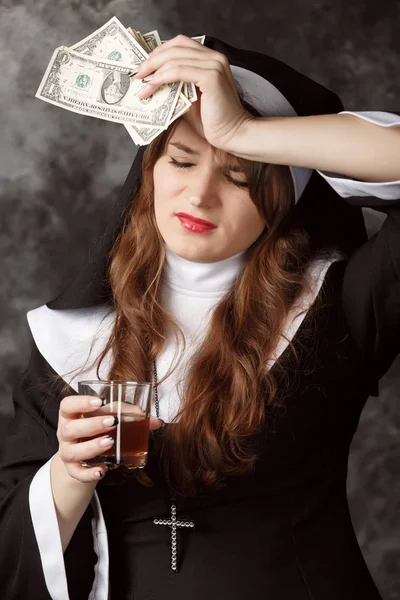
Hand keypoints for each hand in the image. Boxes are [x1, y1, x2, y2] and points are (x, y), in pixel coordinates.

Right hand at [56, 394, 163, 481]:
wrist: (88, 454)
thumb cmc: (99, 429)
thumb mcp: (112, 417)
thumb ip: (132, 415)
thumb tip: (156, 422)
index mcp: (72, 415)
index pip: (67, 405)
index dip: (80, 402)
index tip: (99, 402)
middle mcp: (66, 433)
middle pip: (69, 429)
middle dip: (92, 425)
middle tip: (112, 422)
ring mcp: (68, 451)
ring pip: (71, 451)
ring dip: (91, 447)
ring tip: (110, 443)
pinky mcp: (73, 469)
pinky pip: (77, 473)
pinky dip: (89, 473)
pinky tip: (102, 470)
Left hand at [132, 34, 255, 152]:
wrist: (233, 135)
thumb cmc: (213, 122)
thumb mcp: (190, 99)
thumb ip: (176, 86)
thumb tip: (153, 82)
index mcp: (211, 59)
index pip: (181, 44)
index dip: (160, 51)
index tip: (144, 66)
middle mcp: (214, 57)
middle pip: (175, 46)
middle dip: (152, 59)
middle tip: (137, 74)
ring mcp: (214, 65)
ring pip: (175, 57)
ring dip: (153, 69)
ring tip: (140, 83)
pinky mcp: (211, 77)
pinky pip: (179, 70)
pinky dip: (162, 77)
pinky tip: (152, 86)